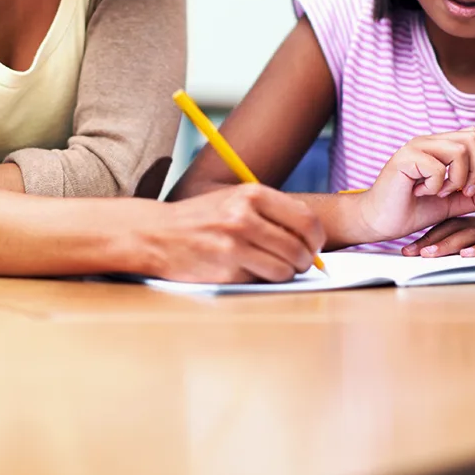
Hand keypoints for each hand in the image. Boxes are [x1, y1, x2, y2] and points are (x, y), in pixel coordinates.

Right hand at [137, 184, 324, 282]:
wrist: (158, 234)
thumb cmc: (202, 217)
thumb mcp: (235, 199)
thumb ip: (271, 209)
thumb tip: (311, 230)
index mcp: (251, 194)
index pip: (305, 219)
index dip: (316, 238)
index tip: (313, 245)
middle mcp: (244, 217)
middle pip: (299, 248)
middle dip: (305, 260)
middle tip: (299, 263)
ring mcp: (234, 246)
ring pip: (285, 269)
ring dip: (286, 273)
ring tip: (274, 267)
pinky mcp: (225, 271)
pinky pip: (261, 281)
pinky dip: (261, 279)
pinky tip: (247, 270)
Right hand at [354, 129, 474, 242]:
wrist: (380, 222)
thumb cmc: (411, 211)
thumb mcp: (450, 205)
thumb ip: (472, 197)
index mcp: (439, 147)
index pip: (473, 137)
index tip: (471, 189)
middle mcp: (428, 141)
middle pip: (471, 138)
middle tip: (463, 192)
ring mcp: (415, 147)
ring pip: (458, 150)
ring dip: (457, 179)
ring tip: (440, 193)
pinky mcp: (405, 159)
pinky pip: (437, 168)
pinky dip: (435, 186)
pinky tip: (420, 192)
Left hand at [401, 204, 474, 257]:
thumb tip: (452, 262)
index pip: (446, 228)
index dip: (425, 238)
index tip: (405, 250)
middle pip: (450, 231)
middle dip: (427, 242)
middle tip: (405, 253)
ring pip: (468, 236)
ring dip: (446, 245)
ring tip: (427, 254)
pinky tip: (466, 256)